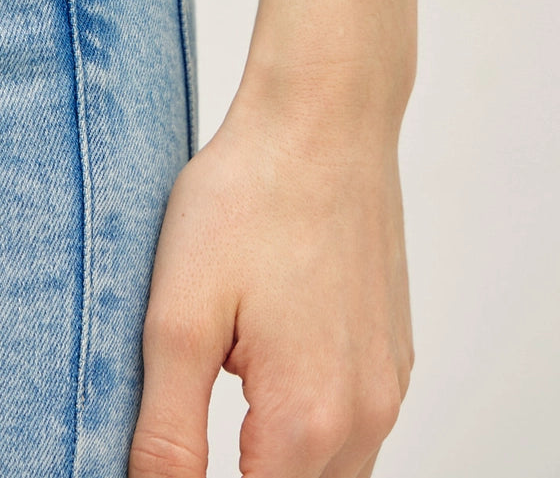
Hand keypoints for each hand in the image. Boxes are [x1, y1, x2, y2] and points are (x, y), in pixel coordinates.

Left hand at [128, 86, 413, 477]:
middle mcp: (364, 416)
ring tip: (221, 402)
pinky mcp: (393, 353)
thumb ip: (166, 433)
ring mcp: (388, 385)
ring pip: (333, 474)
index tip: (166, 455)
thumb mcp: (178, 316)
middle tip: (184, 435)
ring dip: (279, 464)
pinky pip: (355, 428)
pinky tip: (264, 371)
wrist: (324, 117)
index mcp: (306, 420)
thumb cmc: (249, 198)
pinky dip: (310, 429)